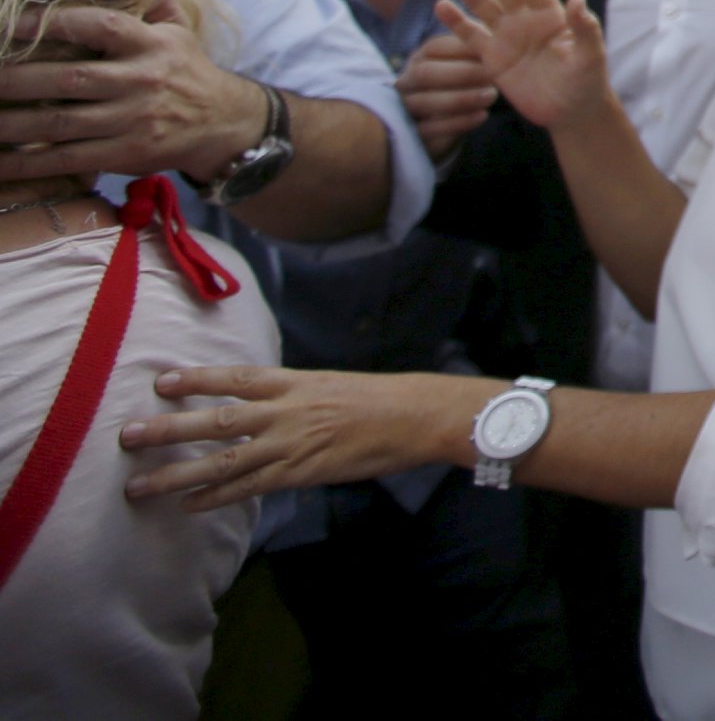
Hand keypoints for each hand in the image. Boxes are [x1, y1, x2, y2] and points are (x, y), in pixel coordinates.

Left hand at [0, 1, 265, 180]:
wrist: (225, 124)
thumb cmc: (187, 72)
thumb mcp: (177, 31)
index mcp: (152, 44)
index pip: (102, 26)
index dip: (56, 23)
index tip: (12, 23)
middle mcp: (142, 81)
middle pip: (70, 79)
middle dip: (15, 79)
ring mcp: (133, 121)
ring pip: (60, 123)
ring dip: (10, 123)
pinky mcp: (125, 154)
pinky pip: (66, 160)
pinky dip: (27, 163)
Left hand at [122, 365, 470, 512]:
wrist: (416, 417)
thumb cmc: (380, 400)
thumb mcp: (331, 385)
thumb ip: (292, 397)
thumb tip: (261, 408)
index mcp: (295, 383)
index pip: (236, 378)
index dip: (197, 379)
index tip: (161, 381)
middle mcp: (286, 412)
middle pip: (217, 420)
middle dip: (170, 428)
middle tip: (130, 434)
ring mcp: (292, 444)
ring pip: (223, 461)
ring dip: (177, 474)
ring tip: (140, 484)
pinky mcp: (301, 473)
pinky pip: (250, 488)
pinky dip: (216, 497)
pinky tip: (188, 504)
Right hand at [396, 33, 500, 159]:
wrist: (442, 126)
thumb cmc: (461, 85)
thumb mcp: (466, 64)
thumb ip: (478, 45)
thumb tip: (502, 18)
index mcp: (420, 59)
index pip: (435, 47)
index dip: (463, 47)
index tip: (494, 48)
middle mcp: (406, 81)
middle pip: (425, 73)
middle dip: (461, 73)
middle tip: (493, 74)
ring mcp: (404, 108)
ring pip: (424, 102)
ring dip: (461, 98)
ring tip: (492, 95)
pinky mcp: (412, 136)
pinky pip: (430, 129)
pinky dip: (458, 122)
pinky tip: (482, 116)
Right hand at [436, 0, 612, 131]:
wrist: (571, 112)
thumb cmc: (587, 82)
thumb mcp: (590, 56)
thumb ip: (584, 29)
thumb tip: (577, 0)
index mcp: (551, 12)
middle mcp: (526, 18)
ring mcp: (507, 35)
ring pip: (483, 4)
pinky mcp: (492, 57)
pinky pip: (471, 34)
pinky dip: (456, 21)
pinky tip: (440, 5)